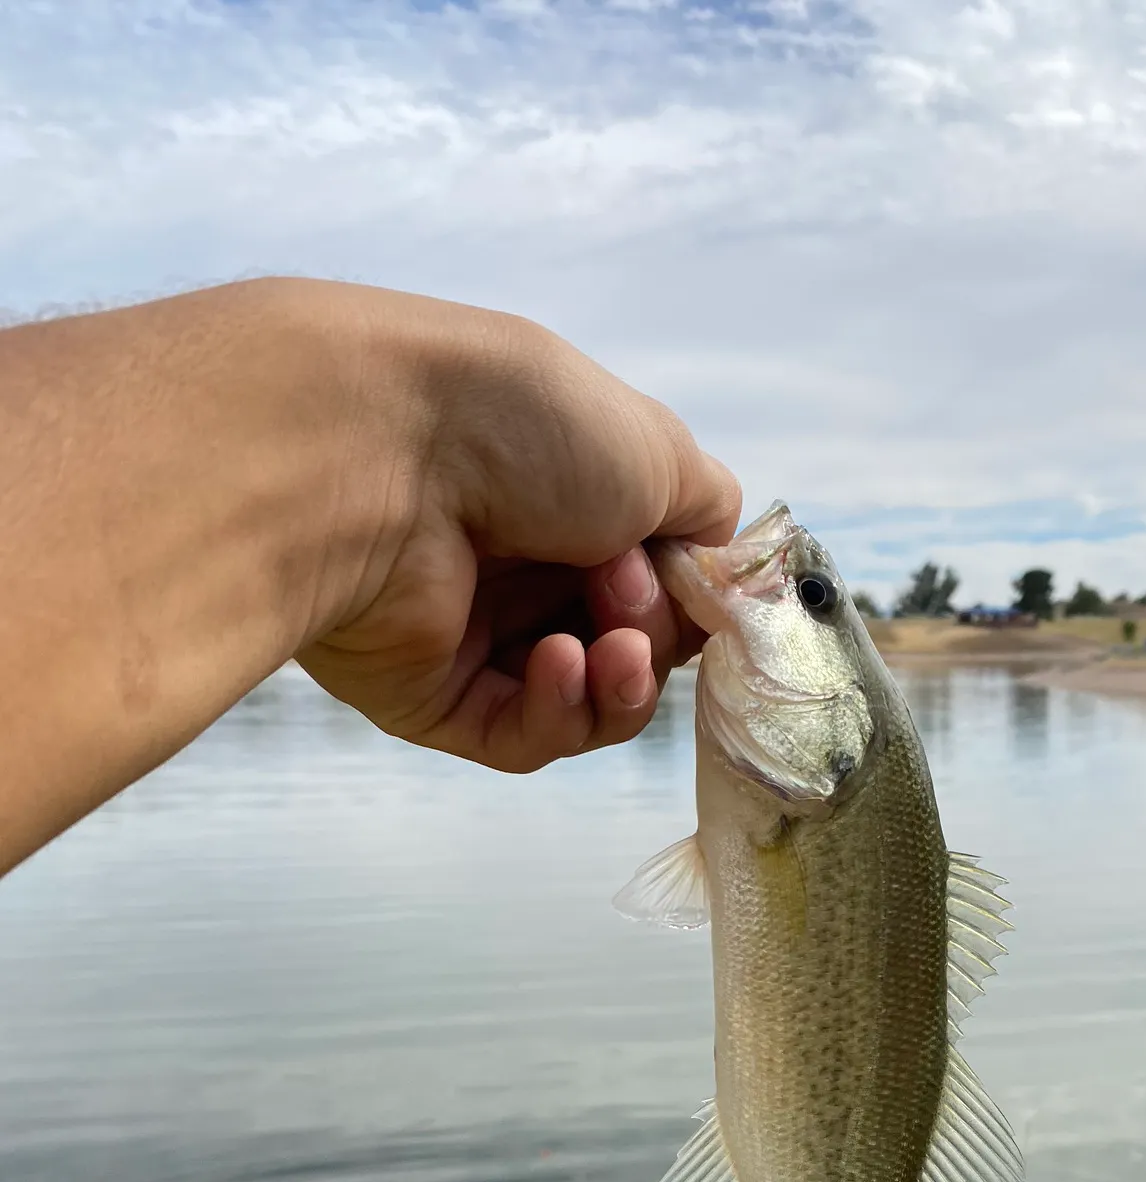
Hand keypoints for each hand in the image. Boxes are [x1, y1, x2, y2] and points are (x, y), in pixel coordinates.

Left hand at [295, 287, 740, 771]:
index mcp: (568, 495)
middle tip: (625, 589)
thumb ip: (707, 517)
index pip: (659, 576)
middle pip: (633, 643)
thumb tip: (715, 570)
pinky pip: (526, 735)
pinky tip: (559, 662)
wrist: (376, 455)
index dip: (691, 594)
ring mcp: (476, 634)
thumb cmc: (520, 427)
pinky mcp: (433, 698)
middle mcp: (521, 563)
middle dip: (654, 627)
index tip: (704, 590)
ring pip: (591, 700)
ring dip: (623, 680)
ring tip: (611, 643)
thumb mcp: (658, 450)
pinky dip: (562, 708)